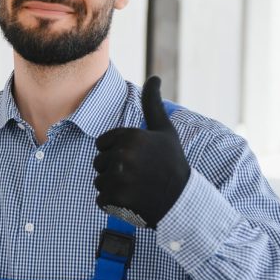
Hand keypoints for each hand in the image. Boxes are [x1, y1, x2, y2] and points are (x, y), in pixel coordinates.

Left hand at [92, 76, 188, 228]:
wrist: (181, 201)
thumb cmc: (171, 163)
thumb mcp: (164, 131)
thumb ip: (153, 103)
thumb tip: (154, 76)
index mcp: (130, 136)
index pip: (102, 144)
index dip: (116, 152)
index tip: (137, 159)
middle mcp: (123, 155)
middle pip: (98, 163)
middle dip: (114, 169)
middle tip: (138, 175)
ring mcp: (118, 178)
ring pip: (99, 181)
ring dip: (113, 187)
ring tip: (137, 188)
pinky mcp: (115, 198)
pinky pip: (101, 199)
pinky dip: (113, 203)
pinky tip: (133, 201)